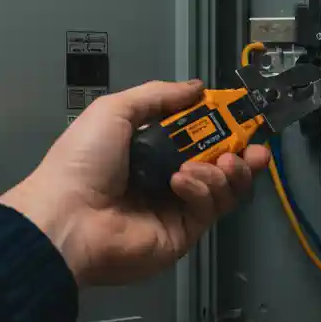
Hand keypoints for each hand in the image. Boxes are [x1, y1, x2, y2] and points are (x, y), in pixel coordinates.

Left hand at [0, 80, 270, 285]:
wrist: (67, 218)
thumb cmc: (84, 161)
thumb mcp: (115, 112)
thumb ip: (158, 96)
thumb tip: (197, 87)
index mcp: (148, 151)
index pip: (196, 137)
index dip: (221, 128)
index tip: (242, 119)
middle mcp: (165, 179)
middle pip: (218, 165)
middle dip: (240, 154)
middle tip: (253, 148)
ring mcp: (175, 209)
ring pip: (221, 188)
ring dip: (224, 171)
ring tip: (217, 163)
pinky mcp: (182, 234)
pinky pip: (207, 208)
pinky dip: (201, 190)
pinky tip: (182, 182)